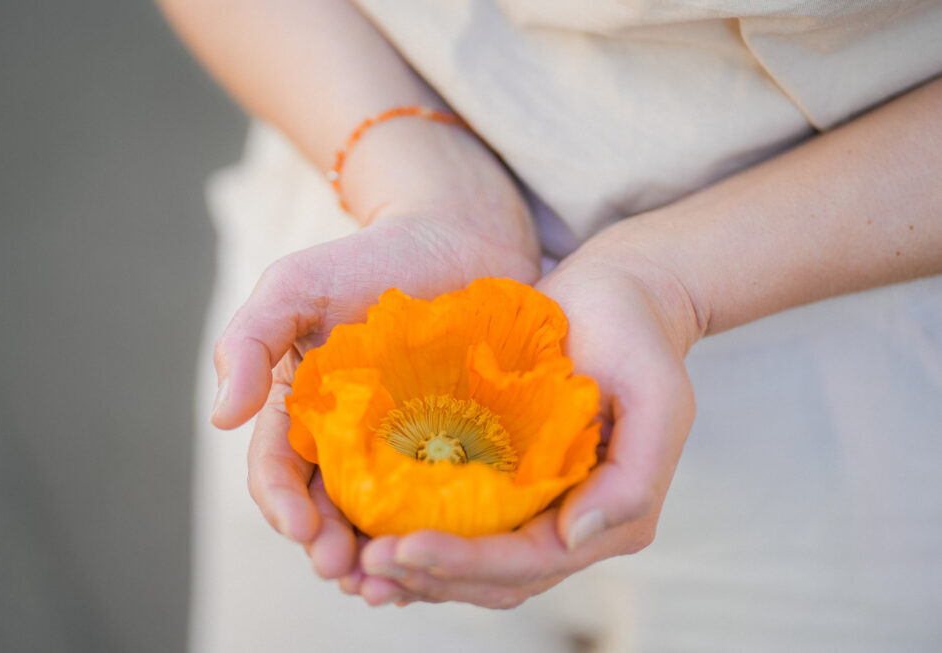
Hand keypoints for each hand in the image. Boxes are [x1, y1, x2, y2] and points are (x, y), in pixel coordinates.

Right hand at [210, 195, 540, 576]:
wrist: (460, 236)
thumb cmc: (374, 257)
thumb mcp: (297, 286)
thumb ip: (249, 340)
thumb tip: (221, 417)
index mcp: (303, 410)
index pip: (278, 472)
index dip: (282, 506)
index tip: (301, 529)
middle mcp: (349, 439)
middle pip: (329, 509)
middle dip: (330, 546)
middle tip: (347, 572)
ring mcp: (405, 447)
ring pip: (381, 519)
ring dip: (378, 558)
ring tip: (390, 584)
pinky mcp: (459, 447)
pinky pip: (441, 503)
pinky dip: (432, 536)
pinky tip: (440, 555)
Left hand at [355, 232, 700, 606]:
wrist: (617, 296)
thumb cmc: (638, 337)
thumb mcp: (657, 396)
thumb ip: (634, 478)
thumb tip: (573, 539)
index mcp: (611, 515)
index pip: (529, 561)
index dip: (465, 564)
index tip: (403, 547)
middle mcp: (570, 523)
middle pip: (493, 577)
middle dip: (429, 577)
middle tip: (363, 564)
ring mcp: (535, 504)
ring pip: (472, 563)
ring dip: (416, 572)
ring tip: (355, 565)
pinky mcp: (505, 477)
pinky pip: (460, 522)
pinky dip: (419, 534)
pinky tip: (370, 531)